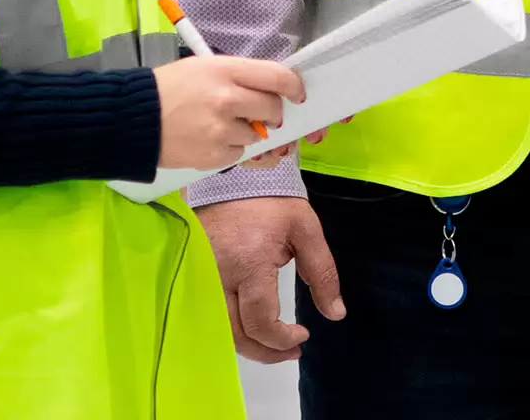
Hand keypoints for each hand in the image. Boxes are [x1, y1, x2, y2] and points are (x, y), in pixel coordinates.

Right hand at [156, 56, 303, 170]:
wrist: (134, 119)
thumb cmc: (169, 88)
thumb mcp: (204, 67)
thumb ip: (238, 77)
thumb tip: (269, 90)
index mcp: (227, 71)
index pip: (278, 77)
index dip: (294, 87)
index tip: (297, 94)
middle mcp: (228, 99)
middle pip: (273, 110)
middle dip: (272, 113)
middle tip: (261, 113)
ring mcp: (222, 130)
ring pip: (258, 135)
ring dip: (248, 132)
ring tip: (221, 124)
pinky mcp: (215, 156)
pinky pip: (239, 155)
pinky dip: (231, 149)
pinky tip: (210, 139)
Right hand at [198, 196, 344, 363]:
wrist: (234, 177)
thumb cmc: (270, 202)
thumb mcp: (305, 229)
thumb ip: (322, 272)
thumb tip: (335, 313)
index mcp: (249, 263)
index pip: (261, 322)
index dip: (283, 339)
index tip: (304, 334)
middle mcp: (219, 275)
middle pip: (237, 334)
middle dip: (267, 351)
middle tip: (292, 350)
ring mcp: (201, 277)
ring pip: (220, 330)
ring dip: (249, 345)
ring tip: (274, 345)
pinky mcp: (193, 276)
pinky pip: (209, 314)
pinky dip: (231, 329)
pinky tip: (251, 328)